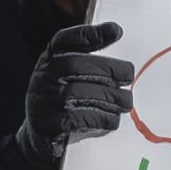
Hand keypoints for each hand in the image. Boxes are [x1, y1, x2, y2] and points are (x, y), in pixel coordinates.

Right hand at [15, 22, 134, 169]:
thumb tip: (116, 30)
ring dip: (109, 97)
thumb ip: (90, 56)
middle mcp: (42, 78)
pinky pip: (77, 118)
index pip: (63, 40)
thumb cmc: (65, 101)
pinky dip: (101, 118)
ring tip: (125, 103)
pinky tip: (112, 119)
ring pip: (78, 93)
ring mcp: (42, 101)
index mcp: (49, 60)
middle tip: (128, 77)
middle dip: (107, 68)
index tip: (117, 32)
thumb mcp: (71, 76)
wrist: (41, 139)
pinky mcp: (48, 125)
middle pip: (75, 65)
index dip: (89, 33)